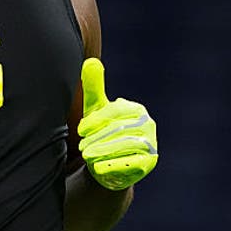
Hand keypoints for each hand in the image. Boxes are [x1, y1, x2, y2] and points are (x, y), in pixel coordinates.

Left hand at [77, 58, 157, 190]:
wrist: (112, 163)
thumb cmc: (103, 132)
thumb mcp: (97, 110)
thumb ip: (94, 87)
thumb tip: (91, 61)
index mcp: (136, 110)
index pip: (115, 111)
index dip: (96, 120)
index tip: (80, 130)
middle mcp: (147, 126)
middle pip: (120, 129)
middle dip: (98, 138)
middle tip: (81, 147)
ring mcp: (151, 144)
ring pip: (125, 146)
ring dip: (103, 151)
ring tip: (87, 156)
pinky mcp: (149, 163)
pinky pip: (131, 163)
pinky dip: (113, 166)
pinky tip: (97, 168)